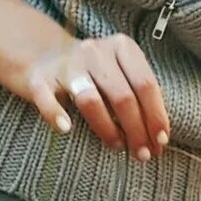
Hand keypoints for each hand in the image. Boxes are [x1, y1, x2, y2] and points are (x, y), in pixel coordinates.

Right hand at [22, 34, 170, 159]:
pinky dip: (56, 114)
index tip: (161, 140)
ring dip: (108, 129)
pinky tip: (66, 129)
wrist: (45, 55)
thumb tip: (158, 135)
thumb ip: (139, 95)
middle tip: (144, 154)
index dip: (156, 115)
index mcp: (121, 47)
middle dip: (137, 130)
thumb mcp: (121, 71)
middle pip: (123, 96)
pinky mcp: (39, 78)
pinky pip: (47, 100)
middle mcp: (95, 52)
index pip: (146, 84)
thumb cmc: (95, 72)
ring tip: (119, 146)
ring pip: (91, 100)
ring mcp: (66, 64)